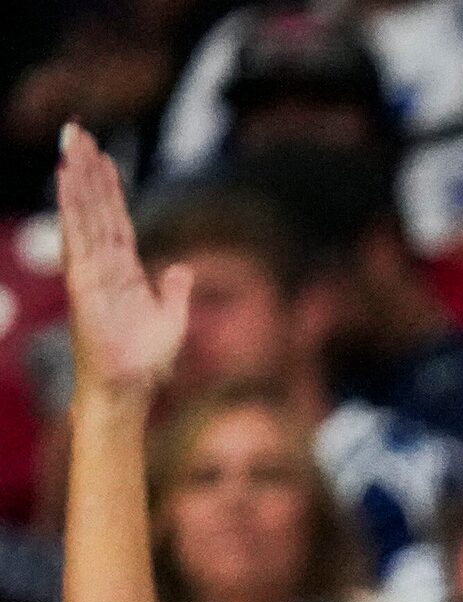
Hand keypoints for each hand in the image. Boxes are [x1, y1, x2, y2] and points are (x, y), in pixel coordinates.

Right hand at [55, 123, 187, 401]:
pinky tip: (65, 180)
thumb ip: (175, 292)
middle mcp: (104, 266)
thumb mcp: (172, 321)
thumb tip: (181, 269)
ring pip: (84, 214)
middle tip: (79, 133)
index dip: (111, 189)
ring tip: (73, 144)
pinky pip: (76, 237)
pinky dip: (71, 208)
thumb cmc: (145, 363)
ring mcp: (91, 271)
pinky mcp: (82, 282)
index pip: (116, 220)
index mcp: (125, 272)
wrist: (128, 390)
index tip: (104, 158)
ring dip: (78, 178)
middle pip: (95, 208)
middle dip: (88, 170)